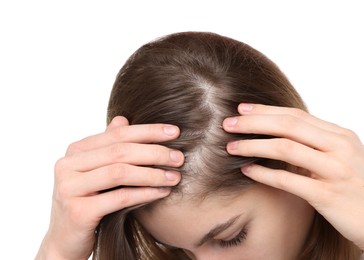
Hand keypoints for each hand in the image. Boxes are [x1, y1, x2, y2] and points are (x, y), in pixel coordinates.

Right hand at [36, 116, 182, 259]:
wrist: (66, 239)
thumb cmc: (87, 201)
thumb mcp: (96, 171)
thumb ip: (108, 146)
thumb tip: (123, 119)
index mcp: (75, 151)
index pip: (117, 134)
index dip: (148, 131)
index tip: (175, 132)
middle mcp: (68, 165)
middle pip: (120, 152)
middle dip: (154, 153)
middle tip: (178, 158)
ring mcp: (69, 188)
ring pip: (120, 173)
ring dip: (152, 174)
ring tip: (175, 177)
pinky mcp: (78, 212)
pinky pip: (119, 198)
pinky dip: (145, 193)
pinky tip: (162, 192)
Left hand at [223, 104, 363, 249]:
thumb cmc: (352, 185)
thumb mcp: (337, 157)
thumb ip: (312, 143)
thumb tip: (273, 130)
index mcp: (339, 135)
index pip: (296, 115)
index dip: (266, 111)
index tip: (241, 109)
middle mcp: (339, 148)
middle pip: (288, 126)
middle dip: (254, 123)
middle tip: (228, 124)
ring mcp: (335, 170)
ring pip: (286, 148)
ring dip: (253, 145)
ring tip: (231, 147)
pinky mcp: (327, 195)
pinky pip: (288, 180)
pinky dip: (263, 174)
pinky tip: (247, 170)